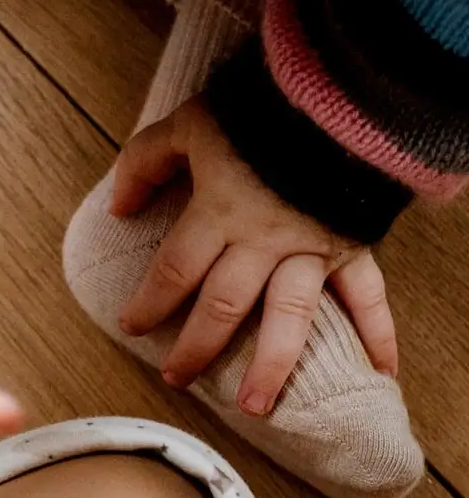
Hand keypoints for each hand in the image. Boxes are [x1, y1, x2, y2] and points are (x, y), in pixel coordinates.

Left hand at [113, 96, 397, 414]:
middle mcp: (263, 241)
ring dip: (272, 365)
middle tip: (177, 379)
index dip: (149, 304)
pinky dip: (378, 334)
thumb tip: (117, 208)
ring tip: (255, 407)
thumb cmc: (259, 105)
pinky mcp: (353, 243)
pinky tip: (381, 373)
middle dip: (197, 347)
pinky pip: (368, 296)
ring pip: (289, 318)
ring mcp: (311, 248)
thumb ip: (146, 164)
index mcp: (218, 213)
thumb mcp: (188, 124)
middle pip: (223, 306)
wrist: (341, 90)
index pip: (174, 272)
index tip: (133, 328)